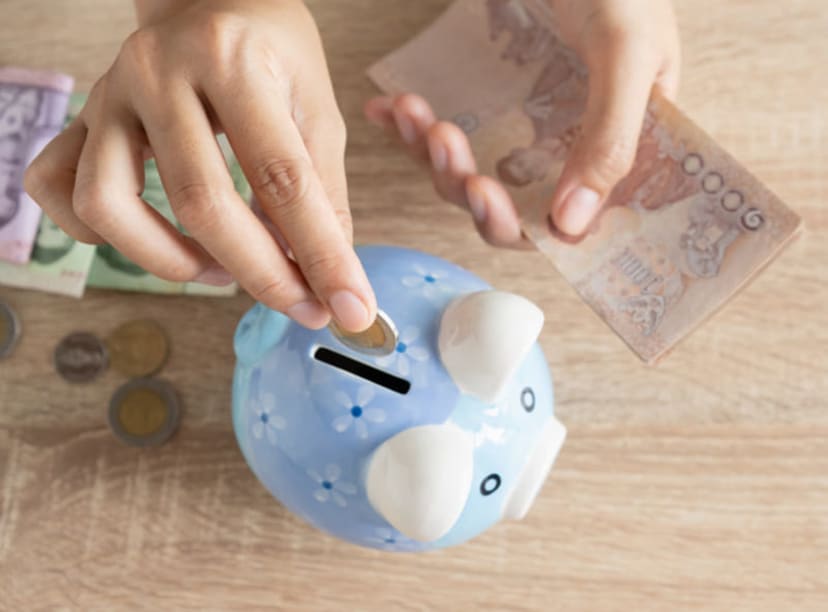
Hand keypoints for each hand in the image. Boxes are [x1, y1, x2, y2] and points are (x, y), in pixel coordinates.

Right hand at [24, 0, 376, 331]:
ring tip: (221, 270)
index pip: (282, 178)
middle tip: (301, 306)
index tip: (348, 308)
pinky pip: (58, 189)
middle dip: (261, 275)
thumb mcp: (317, 107)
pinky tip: (150, 240)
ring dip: (171, 261)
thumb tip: (329, 276)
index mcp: (233, 59)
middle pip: (202, 203)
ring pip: (110, 205)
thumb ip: (323, 191)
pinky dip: (96, 234)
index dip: (320, 255)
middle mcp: (158, 71)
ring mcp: (109, 95)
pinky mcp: (82, 119)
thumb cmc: (270, 52)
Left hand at [364, 0, 680, 244]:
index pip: (566, 220)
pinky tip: (387, 109)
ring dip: (431, 153)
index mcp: (614, 145)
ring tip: (414, 112)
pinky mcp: (484, 98)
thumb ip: (609, 138)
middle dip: (465, 183)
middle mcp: (565, 144)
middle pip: (505, 204)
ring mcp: (521, 122)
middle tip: (445, 143)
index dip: (522, 225)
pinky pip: (441, 133)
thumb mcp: (626, 49)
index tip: (484, 195)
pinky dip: (409, 126)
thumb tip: (571, 228)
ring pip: (466, 172)